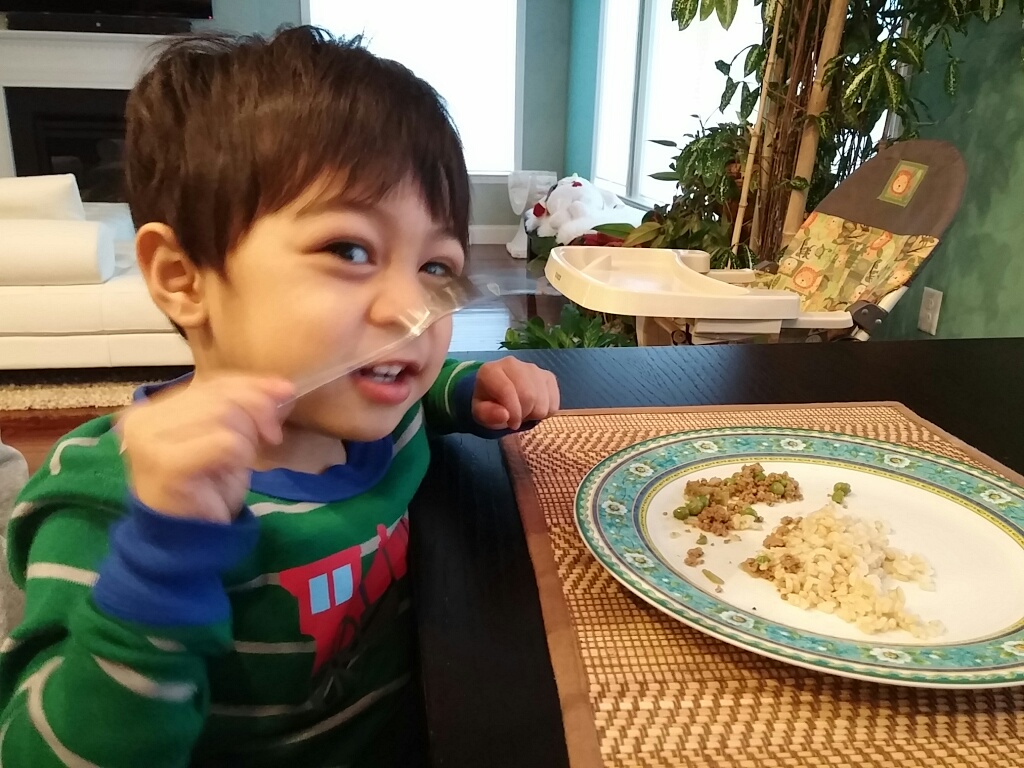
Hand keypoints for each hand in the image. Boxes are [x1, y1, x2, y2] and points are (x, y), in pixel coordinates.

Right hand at [117, 375, 293, 522]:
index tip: (286, 391)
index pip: (213, 383)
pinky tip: (231, 470)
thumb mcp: (227, 436)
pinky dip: (240, 455)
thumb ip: (242, 407)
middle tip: (271, 437)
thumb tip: (281, 386)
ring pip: (224, 415)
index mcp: (153, 407)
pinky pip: (225, 442)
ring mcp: (149, 440)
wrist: (186, 540)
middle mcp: (143, 418)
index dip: (254, 385)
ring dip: (247, 438)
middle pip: (220, 396)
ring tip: (240, 461)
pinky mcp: (165, 463)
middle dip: (257, 413)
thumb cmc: (206, 488)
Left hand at [471, 358, 558, 430]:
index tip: (512, 424)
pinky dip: (546, 411)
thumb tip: (505, 415)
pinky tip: (535, 407)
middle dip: (524, 413)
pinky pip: (554, 400)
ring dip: (535, 413)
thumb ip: (488, 415)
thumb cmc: (488, 405)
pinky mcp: (548, 376)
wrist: (498, 396)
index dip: (513, 412)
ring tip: (524, 411)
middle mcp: (512, 364)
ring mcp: (533, 368)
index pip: (507, 390)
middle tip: (517, 418)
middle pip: (529, 395)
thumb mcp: (481, 414)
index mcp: (491, 371)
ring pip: (543, 399)